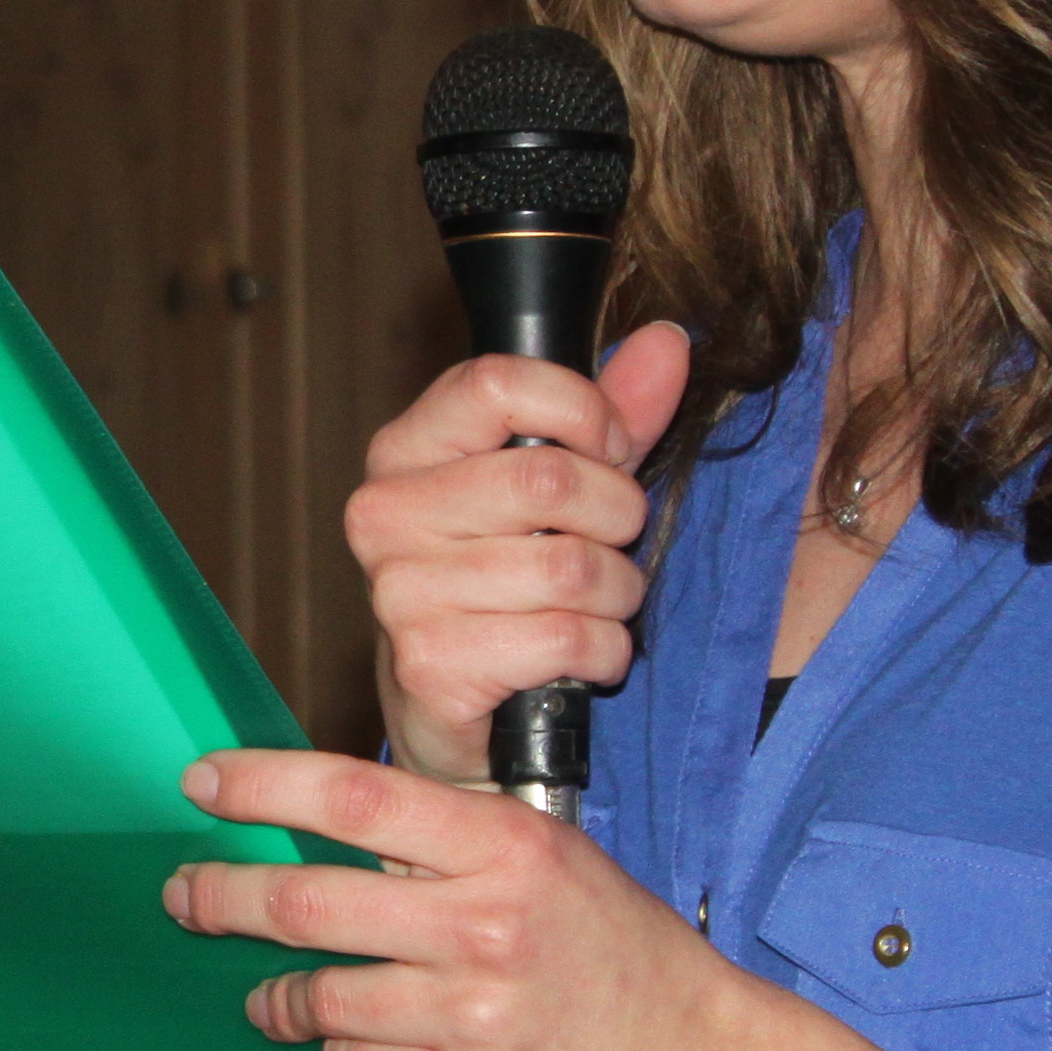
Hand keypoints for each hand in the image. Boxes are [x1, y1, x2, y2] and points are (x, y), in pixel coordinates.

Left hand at [164, 748, 910, 1050]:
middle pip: (308, 904)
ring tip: (267, 999)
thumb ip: (443, 838)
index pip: (356, 799)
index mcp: (505, 848)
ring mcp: (474, 1019)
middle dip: (222, 898)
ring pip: (320, 999)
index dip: (264, 786)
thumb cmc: (607, 945)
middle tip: (182, 897)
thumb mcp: (543, 858)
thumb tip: (316, 814)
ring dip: (276, 999)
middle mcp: (485, 927)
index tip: (200, 782)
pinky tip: (359, 1045)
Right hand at [350, 323, 693, 783]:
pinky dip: (603, 651)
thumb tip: (668, 341)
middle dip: (616, 515)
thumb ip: (613, 413)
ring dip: (616, 593)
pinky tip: (583, 654)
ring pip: (568, 567)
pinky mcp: (430, 665)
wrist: (459, 708)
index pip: (496, 383)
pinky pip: (565, 637)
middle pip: (546, 477)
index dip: (581, 409)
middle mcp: (384, 514)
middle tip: (611, 542)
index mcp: (405, 451)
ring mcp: (399, 592)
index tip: (607, 447)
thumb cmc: (512, 581)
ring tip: (599, 604)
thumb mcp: (561, 486)